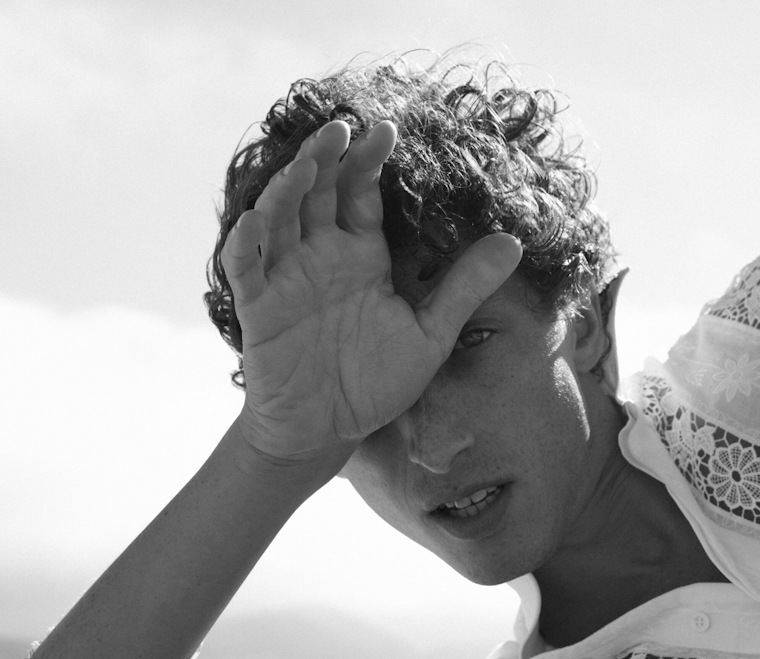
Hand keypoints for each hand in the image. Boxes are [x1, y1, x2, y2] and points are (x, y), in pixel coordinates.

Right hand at [220, 118, 521, 463]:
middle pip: (317, 192)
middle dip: (326, 159)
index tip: (387, 129)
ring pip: (278, 218)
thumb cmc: (377, 380)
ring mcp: (286, 278)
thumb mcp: (431, 333)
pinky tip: (256, 220)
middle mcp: (320, 255)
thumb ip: (465, 287)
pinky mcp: (258, 308)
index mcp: (361, 253)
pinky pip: (245, 268)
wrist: (330, 429)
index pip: (361, 193)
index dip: (368, 161)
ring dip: (287, 189)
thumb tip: (514, 242)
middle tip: (342, 128)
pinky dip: (245, 243)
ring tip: (306, 163)